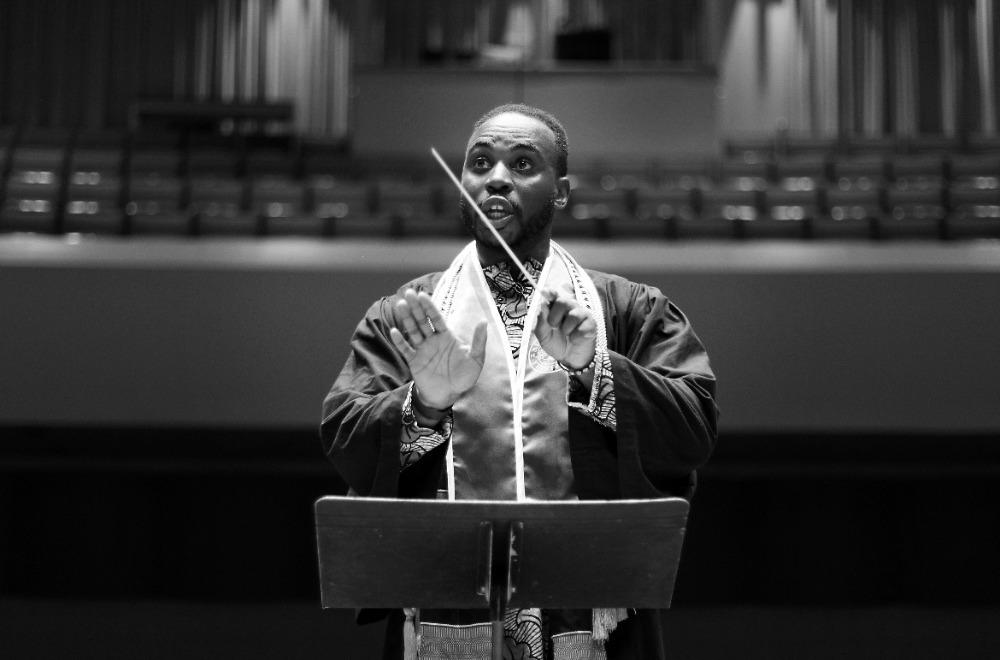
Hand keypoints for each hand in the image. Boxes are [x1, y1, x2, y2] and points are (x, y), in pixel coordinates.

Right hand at [389, 289, 486, 410]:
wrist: (449, 395)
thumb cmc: (464, 377)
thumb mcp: (475, 360)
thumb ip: (478, 341)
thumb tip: (483, 321)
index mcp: (446, 337)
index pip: (436, 318)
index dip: (429, 307)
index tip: (422, 295)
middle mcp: (432, 340)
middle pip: (422, 321)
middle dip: (416, 307)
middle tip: (409, 293)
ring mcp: (422, 350)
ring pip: (413, 331)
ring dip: (406, 318)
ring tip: (400, 304)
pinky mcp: (414, 361)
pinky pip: (405, 349)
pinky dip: (400, 341)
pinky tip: (395, 330)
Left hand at [534, 284, 595, 370]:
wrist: (570, 359)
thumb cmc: (557, 343)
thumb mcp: (543, 336)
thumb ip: (541, 322)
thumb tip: (542, 308)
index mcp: (557, 308)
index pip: (554, 295)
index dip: (550, 293)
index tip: (546, 292)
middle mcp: (570, 308)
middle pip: (563, 301)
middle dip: (554, 316)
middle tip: (554, 326)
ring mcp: (582, 315)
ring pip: (573, 315)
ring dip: (566, 329)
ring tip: (566, 335)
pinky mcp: (591, 325)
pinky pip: (582, 328)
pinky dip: (575, 337)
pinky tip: (575, 340)